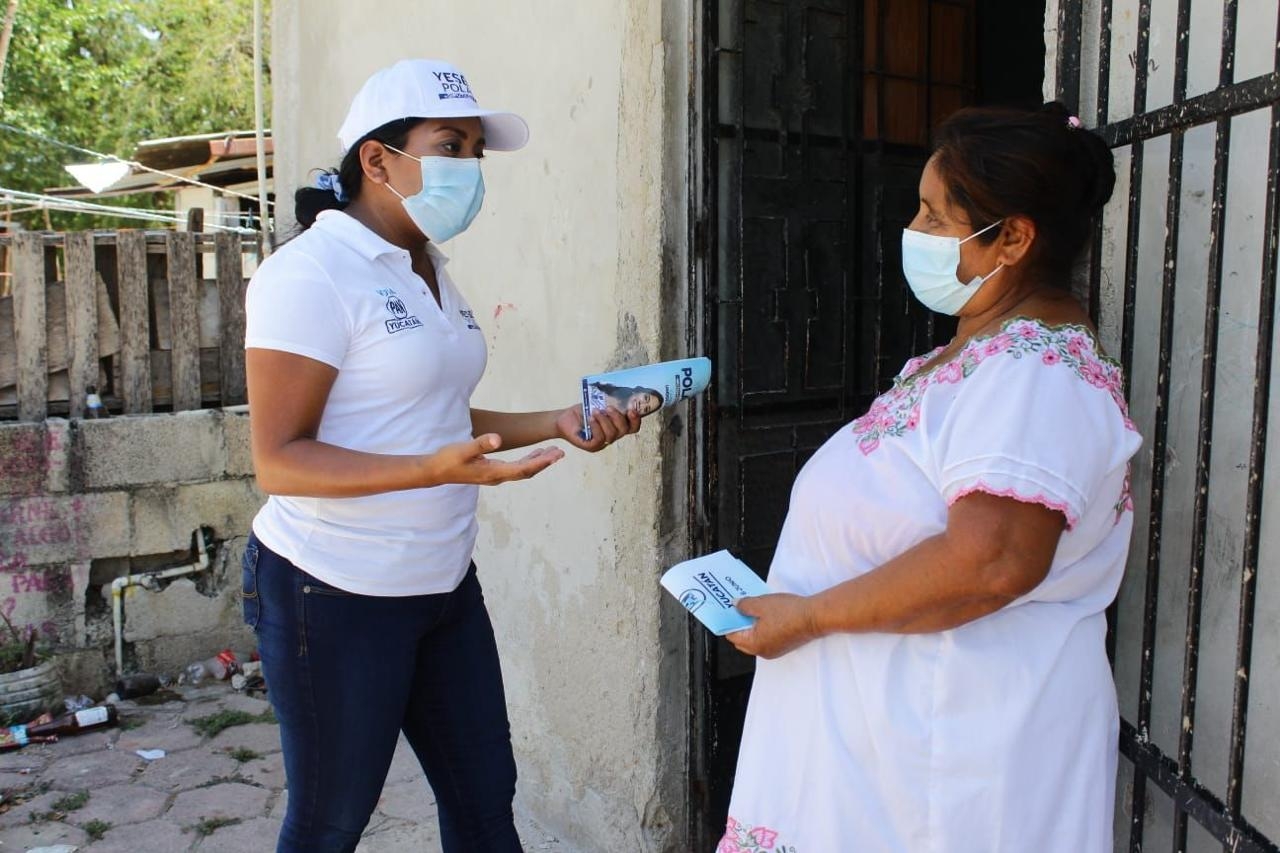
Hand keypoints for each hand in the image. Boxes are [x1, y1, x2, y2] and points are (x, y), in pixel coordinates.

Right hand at [425, 434, 563, 485]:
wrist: (435, 471)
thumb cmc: (447, 459)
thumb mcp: (462, 449)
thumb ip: (480, 444)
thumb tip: (498, 439)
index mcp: (492, 472)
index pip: (522, 469)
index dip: (540, 462)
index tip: (554, 456)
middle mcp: (497, 477)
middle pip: (527, 471)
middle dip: (544, 463)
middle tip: (560, 453)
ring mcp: (495, 476)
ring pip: (523, 470)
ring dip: (538, 462)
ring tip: (554, 452)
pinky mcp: (492, 471)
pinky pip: (516, 468)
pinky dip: (528, 461)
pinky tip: (535, 453)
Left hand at [555, 404, 640, 451]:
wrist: (563, 419)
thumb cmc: (582, 412)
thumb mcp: (598, 403)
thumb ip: (610, 401)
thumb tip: (620, 390)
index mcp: (616, 426)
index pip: (632, 427)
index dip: (636, 420)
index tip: (632, 409)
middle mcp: (612, 436)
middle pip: (624, 431)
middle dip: (618, 418)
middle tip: (609, 408)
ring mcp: (602, 443)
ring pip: (612, 435)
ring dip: (605, 421)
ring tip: (596, 411)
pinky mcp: (591, 446)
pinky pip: (599, 439)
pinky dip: (596, 427)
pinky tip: (591, 418)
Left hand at [725, 593, 819, 658]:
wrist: (813, 617)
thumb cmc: (789, 613)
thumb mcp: (760, 604)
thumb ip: (744, 605)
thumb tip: (736, 605)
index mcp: (754, 644)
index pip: (732, 635)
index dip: (728, 621)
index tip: (728, 610)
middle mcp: (763, 651)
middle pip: (742, 639)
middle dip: (739, 623)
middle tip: (740, 607)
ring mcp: (774, 650)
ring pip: (755, 638)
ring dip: (752, 625)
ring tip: (753, 608)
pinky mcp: (783, 645)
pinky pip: (767, 638)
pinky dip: (763, 628)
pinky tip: (766, 614)